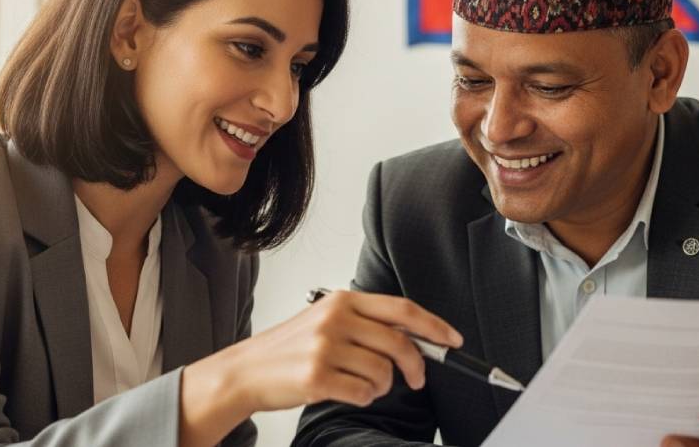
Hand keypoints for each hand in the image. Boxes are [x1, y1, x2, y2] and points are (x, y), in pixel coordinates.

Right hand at [198, 290, 462, 414]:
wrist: (246, 371)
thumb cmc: (290, 349)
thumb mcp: (326, 321)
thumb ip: (366, 324)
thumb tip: (418, 338)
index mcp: (342, 300)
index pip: (401, 309)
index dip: (433, 325)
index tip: (452, 339)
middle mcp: (335, 319)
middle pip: (399, 342)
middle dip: (417, 366)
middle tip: (417, 380)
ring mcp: (325, 348)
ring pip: (383, 372)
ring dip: (381, 386)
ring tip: (362, 384)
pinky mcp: (317, 377)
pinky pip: (363, 393)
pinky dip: (362, 398)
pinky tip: (345, 392)